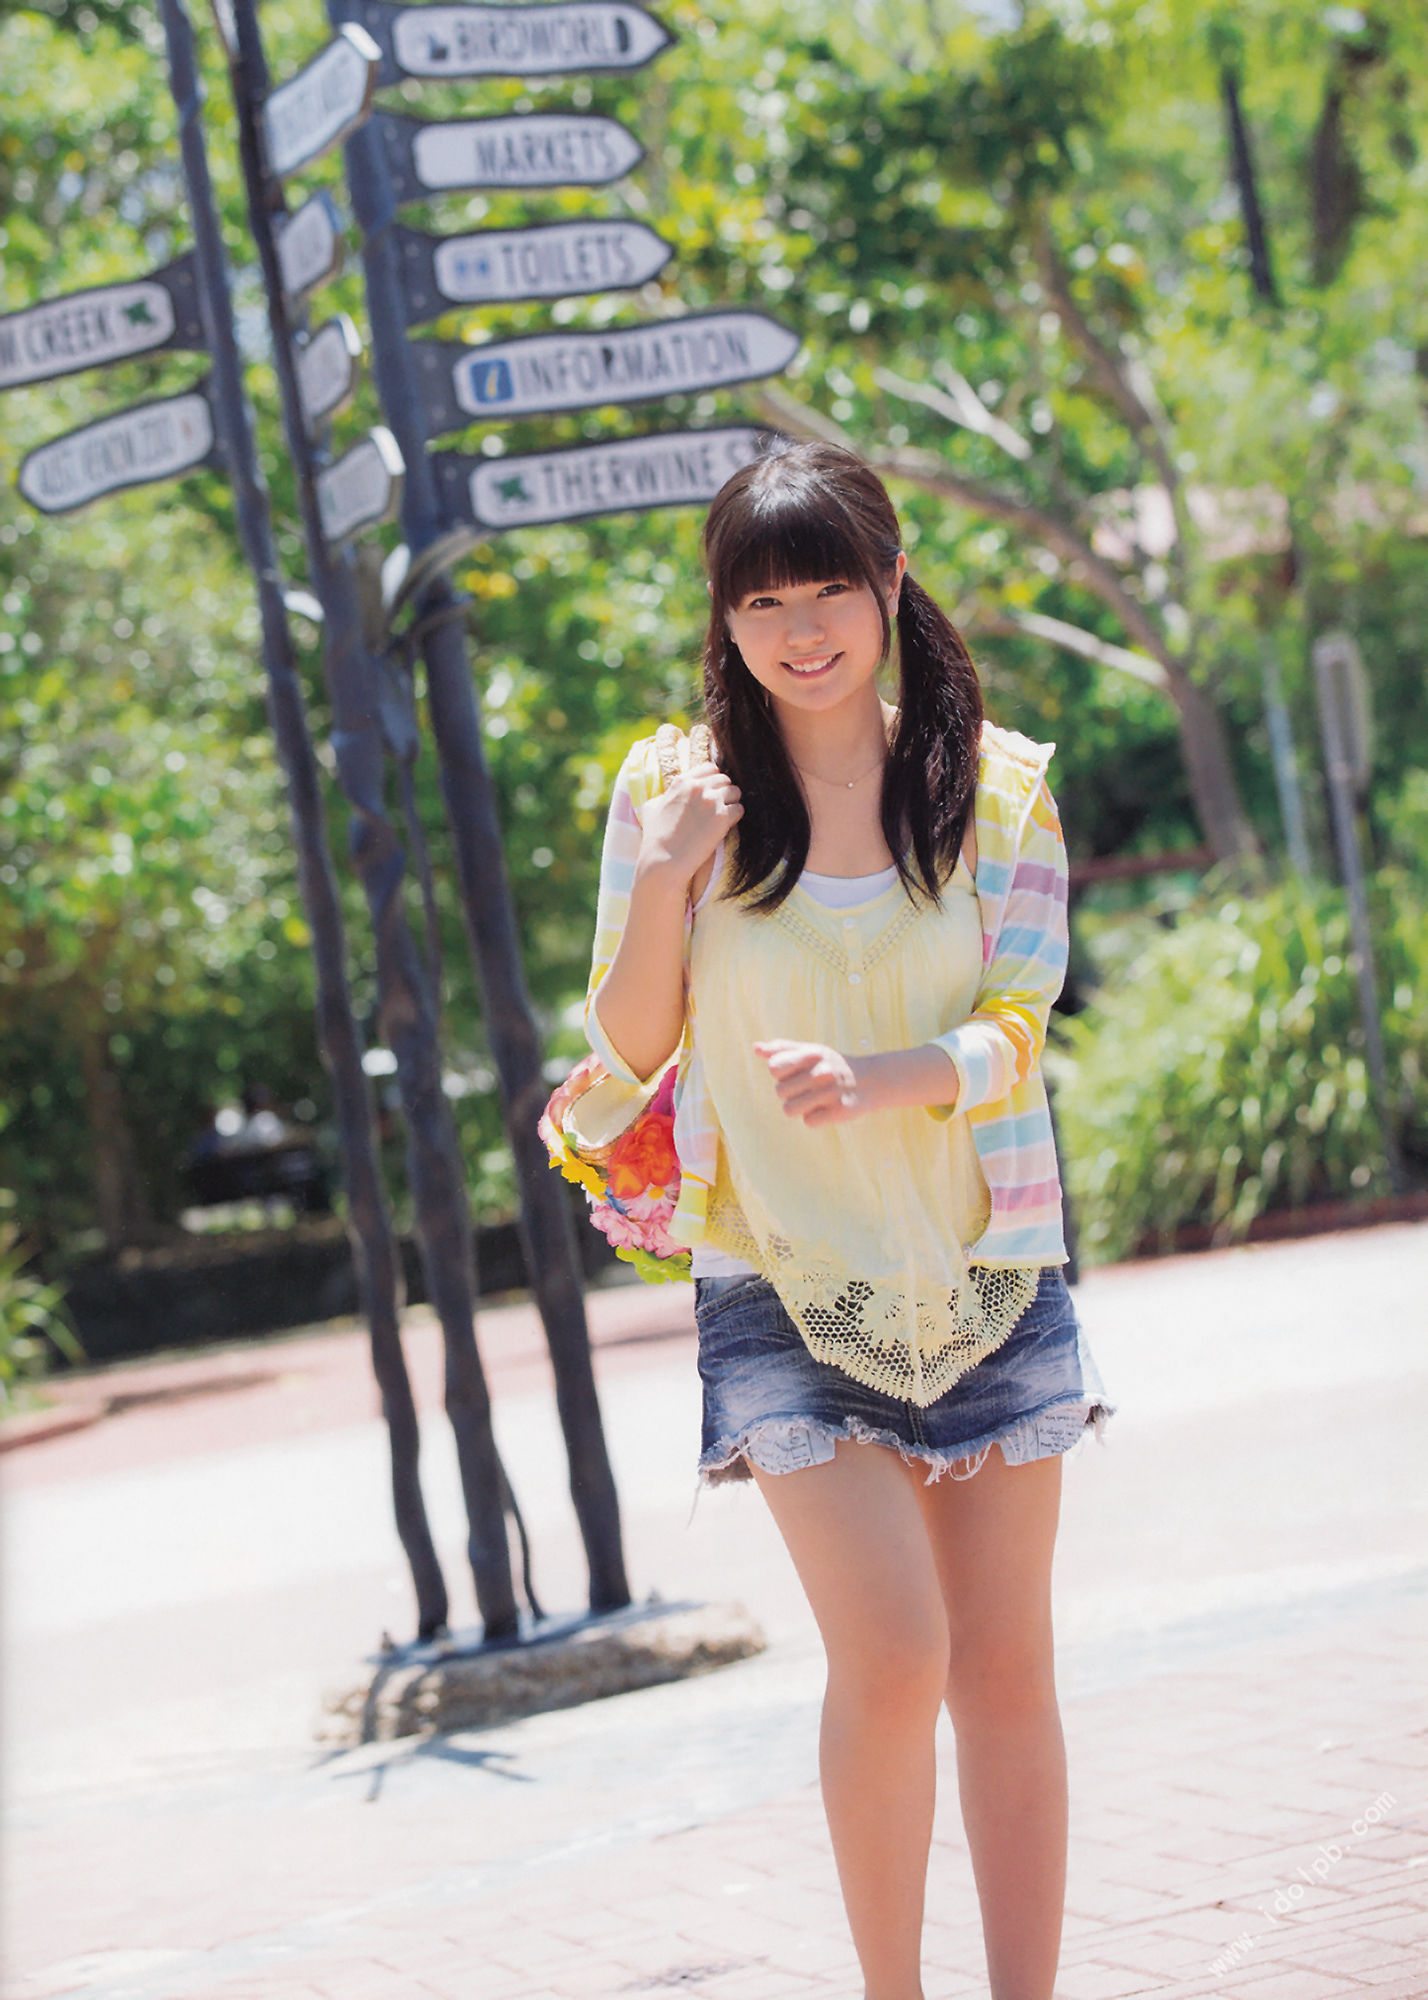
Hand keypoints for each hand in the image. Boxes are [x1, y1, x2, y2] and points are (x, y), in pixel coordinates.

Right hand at [638, 756, 742, 889]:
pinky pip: (739, 809)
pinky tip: (727, 824)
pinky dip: (736, 816)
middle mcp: (698, 787)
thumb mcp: (651, 808)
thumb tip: (667, 796)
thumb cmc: (655, 837)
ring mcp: (712, 801)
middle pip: (724, 779)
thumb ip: (663, 796)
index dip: (713, 778)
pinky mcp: (722, 818)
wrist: (664, 859)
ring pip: (735, 791)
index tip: (713, 789)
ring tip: (725, 813)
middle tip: (720, 804)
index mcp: (682, 782)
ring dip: (732, 801)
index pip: (709, 767)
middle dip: (723, 790)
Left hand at [753, 1039, 872, 1125]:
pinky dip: (816, 1118)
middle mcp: (821, 1071)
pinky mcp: (839, 1111)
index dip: (781, 1073)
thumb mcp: (810, 1051)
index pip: (774, 1068)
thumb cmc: (832, 1065)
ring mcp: (831, 1092)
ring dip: (800, 1108)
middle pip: (779, 1092)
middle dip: (790, 1093)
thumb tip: (756, 1047)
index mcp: (812, 1054)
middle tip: (809, 1088)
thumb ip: (782, 1049)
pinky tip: (827, 1109)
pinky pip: (808, 1122)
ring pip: (790, 1110)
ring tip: (815, 1100)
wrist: (871, 1081)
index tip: (796, 1072)